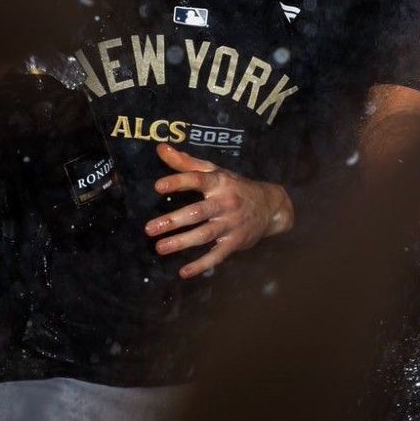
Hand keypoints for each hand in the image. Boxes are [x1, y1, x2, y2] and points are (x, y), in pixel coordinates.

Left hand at [146, 143, 295, 277]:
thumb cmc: (235, 187)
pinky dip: (202, 265)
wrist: (270, 206)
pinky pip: (217, 255)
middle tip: (149, 228)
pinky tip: (184, 272)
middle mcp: (226, 203)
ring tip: (160, 248)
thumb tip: (160, 148)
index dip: (179, 182)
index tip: (158, 187)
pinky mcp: (235, 242)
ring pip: (205, 234)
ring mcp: (231, 224)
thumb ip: (186, 163)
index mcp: (220, 183)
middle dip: (173, 220)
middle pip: (198, 211)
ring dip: (182, 242)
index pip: (198, 180)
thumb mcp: (215, 172)